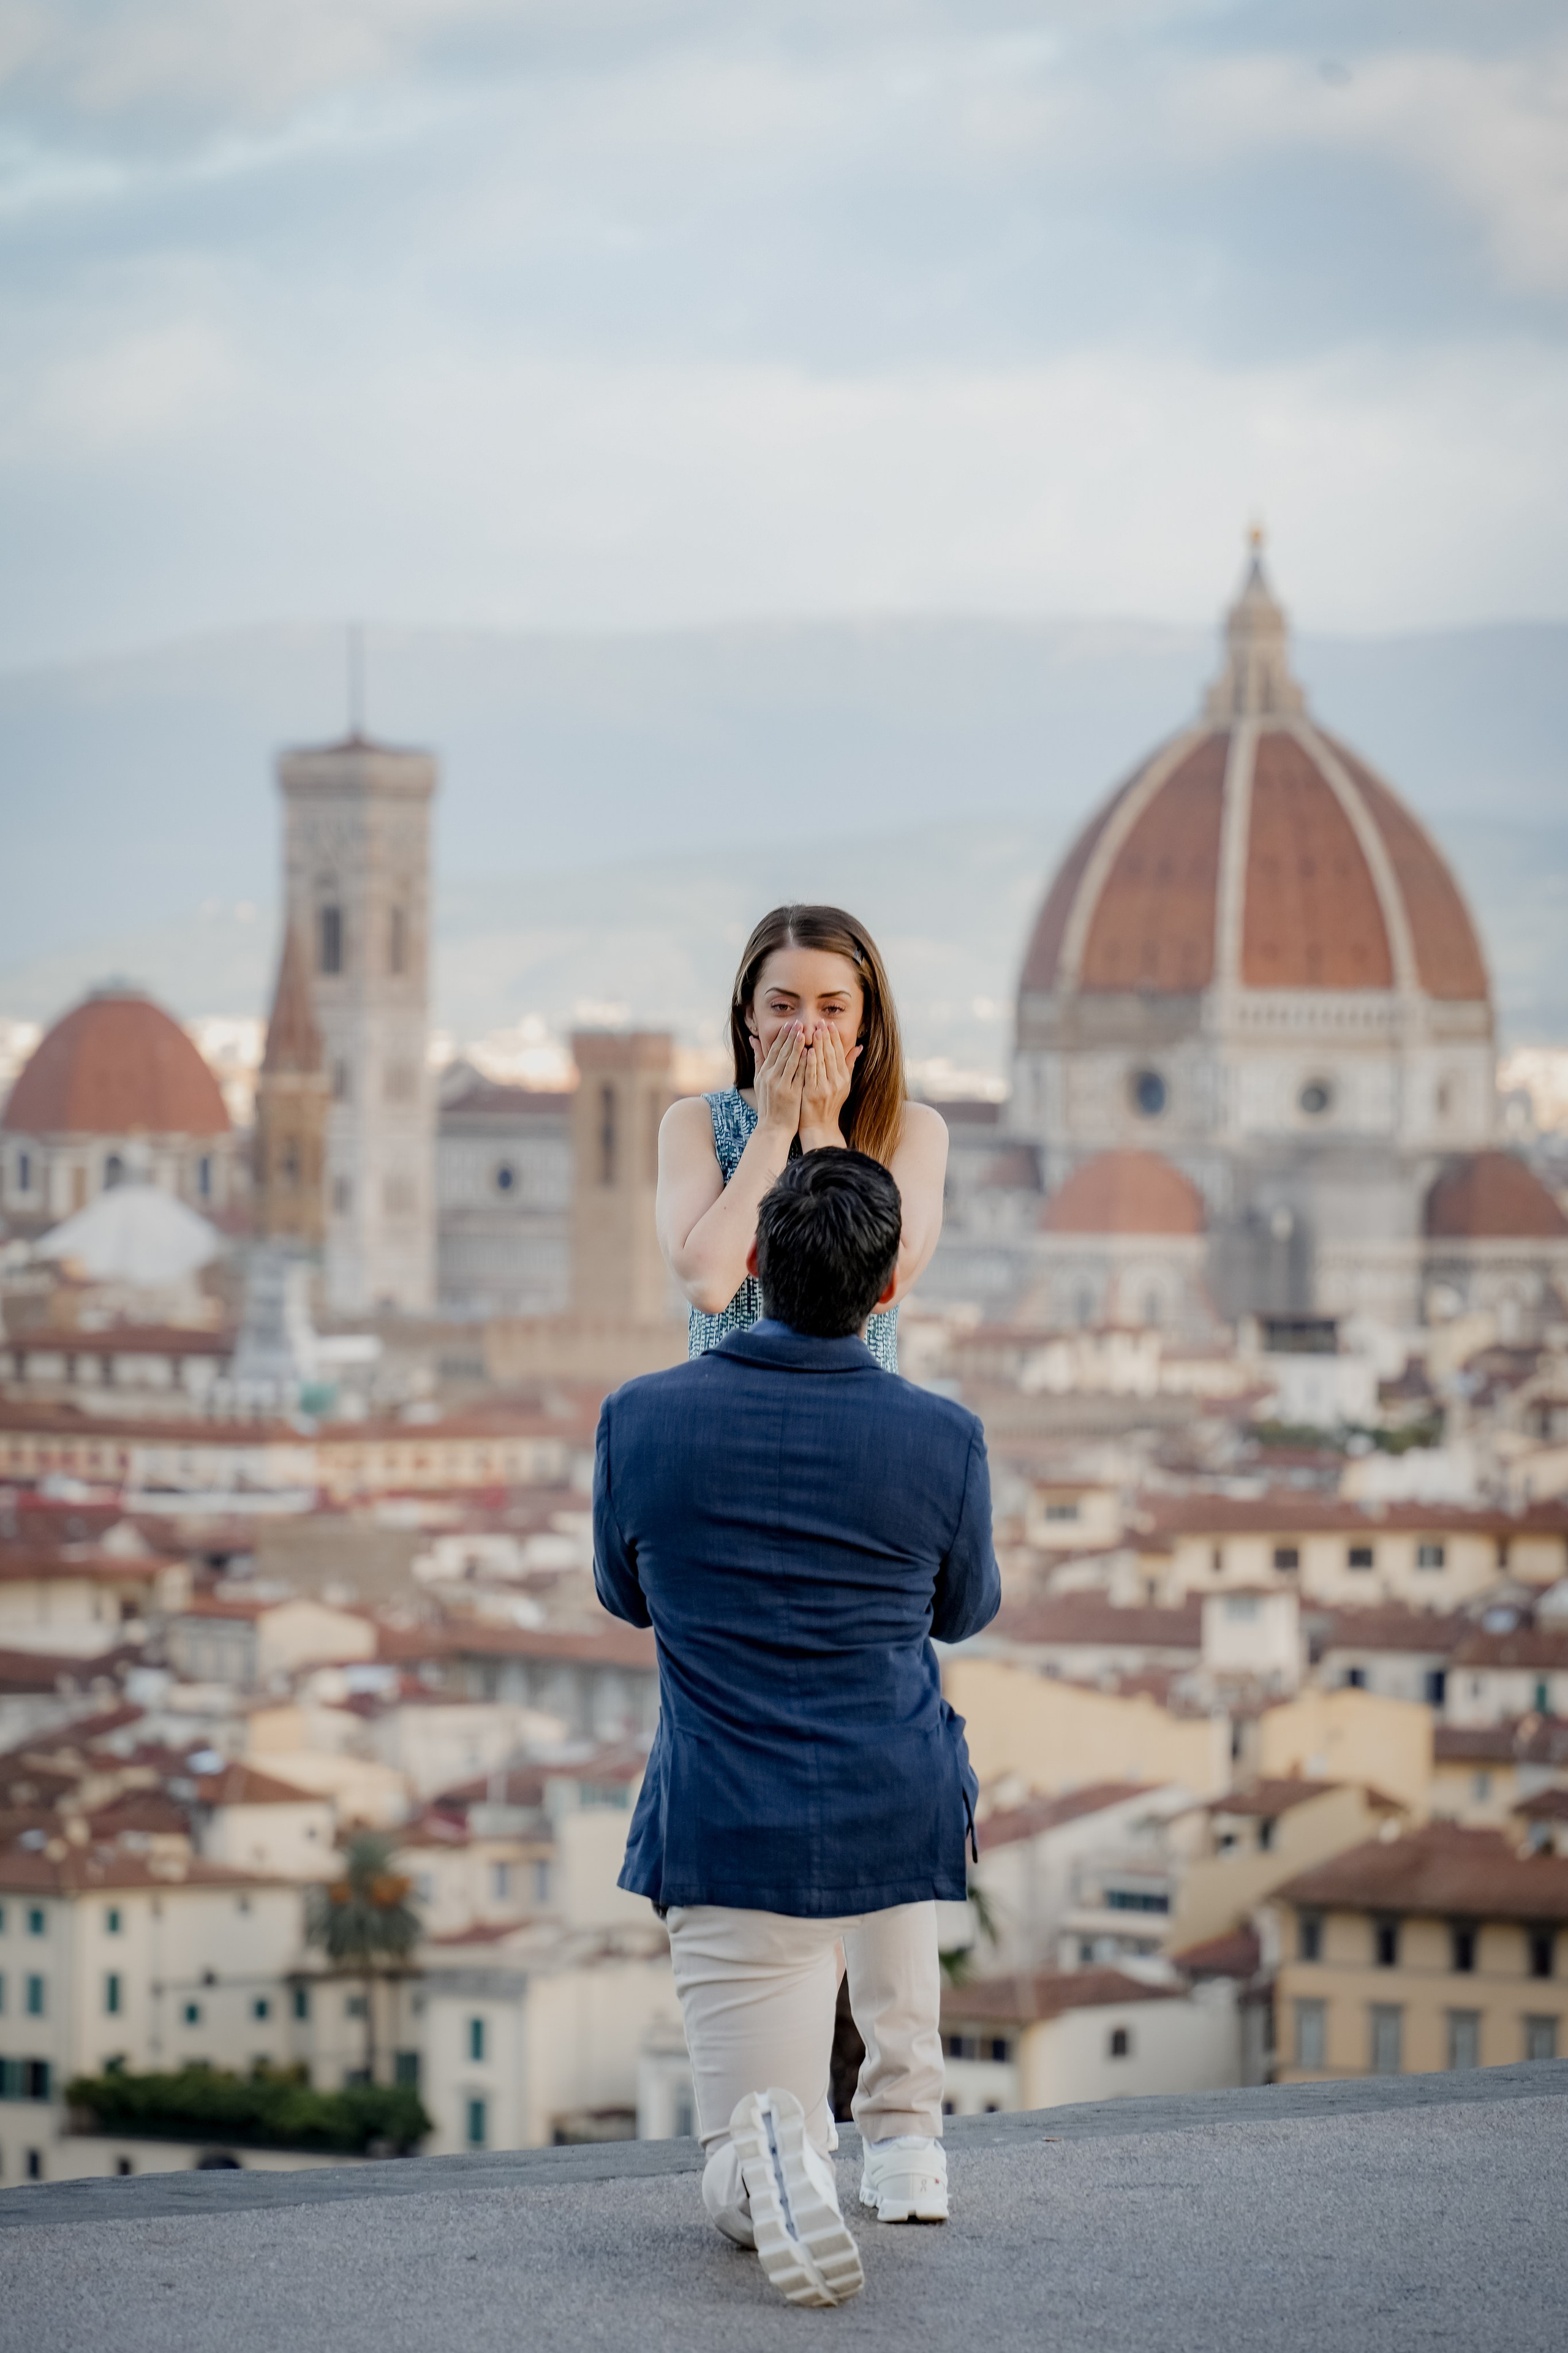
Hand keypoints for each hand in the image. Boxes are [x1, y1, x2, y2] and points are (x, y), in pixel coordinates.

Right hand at [753, 1022, 805, 1139]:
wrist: (773, 1127)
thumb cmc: (769, 1104)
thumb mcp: (759, 1081)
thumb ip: (758, 1059)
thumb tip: (753, 1039)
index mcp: (764, 1073)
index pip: (774, 1050)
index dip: (782, 1036)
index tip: (790, 1024)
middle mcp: (771, 1077)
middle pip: (782, 1053)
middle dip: (791, 1036)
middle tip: (799, 1022)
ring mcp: (781, 1085)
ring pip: (790, 1062)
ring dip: (798, 1046)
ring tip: (805, 1033)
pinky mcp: (791, 1094)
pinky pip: (799, 1075)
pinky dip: (804, 1063)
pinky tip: (811, 1053)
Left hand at [799, 1023, 860, 1147]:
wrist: (820, 1126)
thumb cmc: (829, 1104)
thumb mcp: (842, 1085)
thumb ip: (848, 1065)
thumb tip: (859, 1047)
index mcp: (843, 1078)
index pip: (839, 1053)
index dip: (834, 1038)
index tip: (829, 1024)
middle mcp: (837, 1082)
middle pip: (831, 1054)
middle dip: (825, 1037)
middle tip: (820, 1022)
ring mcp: (826, 1088)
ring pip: (822, 1062)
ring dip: (818, 1045)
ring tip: (813, 1030)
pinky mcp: (813, 1093)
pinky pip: (812, 1074)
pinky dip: (810, 1062)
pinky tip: (807, 1051)